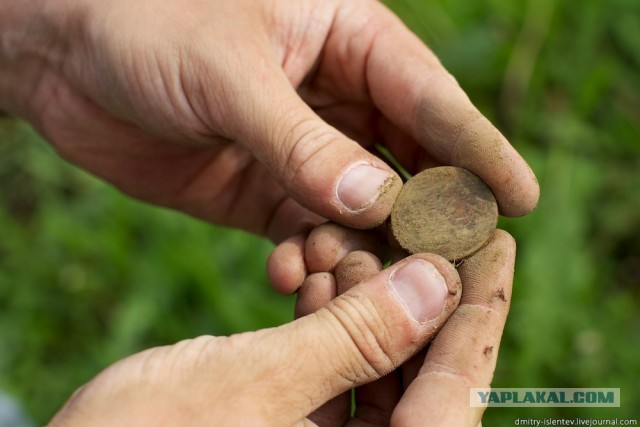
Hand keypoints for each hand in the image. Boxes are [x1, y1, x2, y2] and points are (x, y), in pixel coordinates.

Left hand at [1, 0, 537, 243]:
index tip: (519, 196)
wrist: (66, 57)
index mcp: (346, 38)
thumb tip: (376, 199)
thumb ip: (301, 140)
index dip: (476, 149)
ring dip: (366, 245)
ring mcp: (302, 147)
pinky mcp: (265, 189)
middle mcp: (334, 95)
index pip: (428, 97)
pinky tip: (295, 274)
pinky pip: (308, 231)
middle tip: (455, 264)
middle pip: (407, 159)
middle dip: (429, 212)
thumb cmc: (146, 27)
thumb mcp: (229, 74)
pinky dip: (310, 258)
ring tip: (367, 283)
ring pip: (361, 206)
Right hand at [49, 254, 462, 425]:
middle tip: (408, 225)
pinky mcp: (290, 424)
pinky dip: (323, 317)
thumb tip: (435, 283)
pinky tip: (309, 271)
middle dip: (407, 292)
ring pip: (370, 360)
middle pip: (417, 371)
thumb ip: (356, 338)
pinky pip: (329, 364)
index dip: (480, 309)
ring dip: (357, 298)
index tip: (496, 241)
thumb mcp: (260, 384)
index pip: (455, 389)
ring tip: (341, 240)